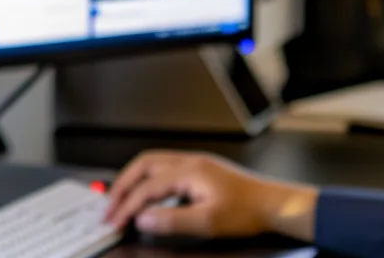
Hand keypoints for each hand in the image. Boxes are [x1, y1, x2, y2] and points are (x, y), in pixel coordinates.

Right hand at [103, 150, 318, 239]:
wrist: (274, 204)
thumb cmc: (248, 210)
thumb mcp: (207, 221)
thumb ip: (171, 220)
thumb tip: (142, 219)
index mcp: (189, 171)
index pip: (146, 188)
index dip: (126, 206)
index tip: (114, 222)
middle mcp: (190, 162)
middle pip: (143, 165)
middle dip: (122, 185)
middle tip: (109, 206)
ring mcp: (196, 164)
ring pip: (154, 164)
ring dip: (134, 180)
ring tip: (122, 199)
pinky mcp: (202, 170)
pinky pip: (166, 168)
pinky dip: (150, 180)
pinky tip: (150, 196)